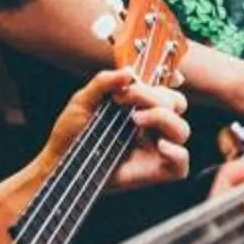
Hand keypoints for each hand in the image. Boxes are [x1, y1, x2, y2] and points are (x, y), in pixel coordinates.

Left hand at [37, 70, 189, 193]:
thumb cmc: (71, 133)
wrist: (60, 161)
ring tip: (134, 119)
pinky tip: (159, 145)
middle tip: (125, 97)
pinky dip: (176, 152)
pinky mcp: (156, 171)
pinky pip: (182, 162)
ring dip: (162, 117)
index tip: (154, 75)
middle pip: (177, 104)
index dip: (169, 80)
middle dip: (155, 96)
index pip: (166, 91)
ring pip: (182, 129)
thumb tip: (129, 72)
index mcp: (140, 108)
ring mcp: (155, 149)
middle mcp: (151, 127)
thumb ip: (104, 82)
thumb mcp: (83, 100)